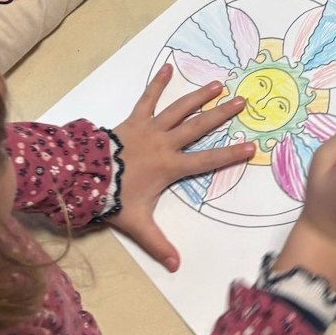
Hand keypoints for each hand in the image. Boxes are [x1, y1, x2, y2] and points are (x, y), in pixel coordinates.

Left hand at [111, 65, 255, 269]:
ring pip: (179, 109)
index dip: (230, 154)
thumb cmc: (114, 198)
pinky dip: (157, 83)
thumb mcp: (137, 224)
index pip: (207, 160)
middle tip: (243, 101)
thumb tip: (176, 267)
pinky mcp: (134, 119)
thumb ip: (158, 244)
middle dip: (222, 114)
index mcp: (171, 167)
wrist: (84, 176)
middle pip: (199, 127)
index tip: (251, 146)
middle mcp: (165, 143)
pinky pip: (148, 99)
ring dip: (199, 96)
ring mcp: (150, 128)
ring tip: (218, 84)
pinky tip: (168, 68)